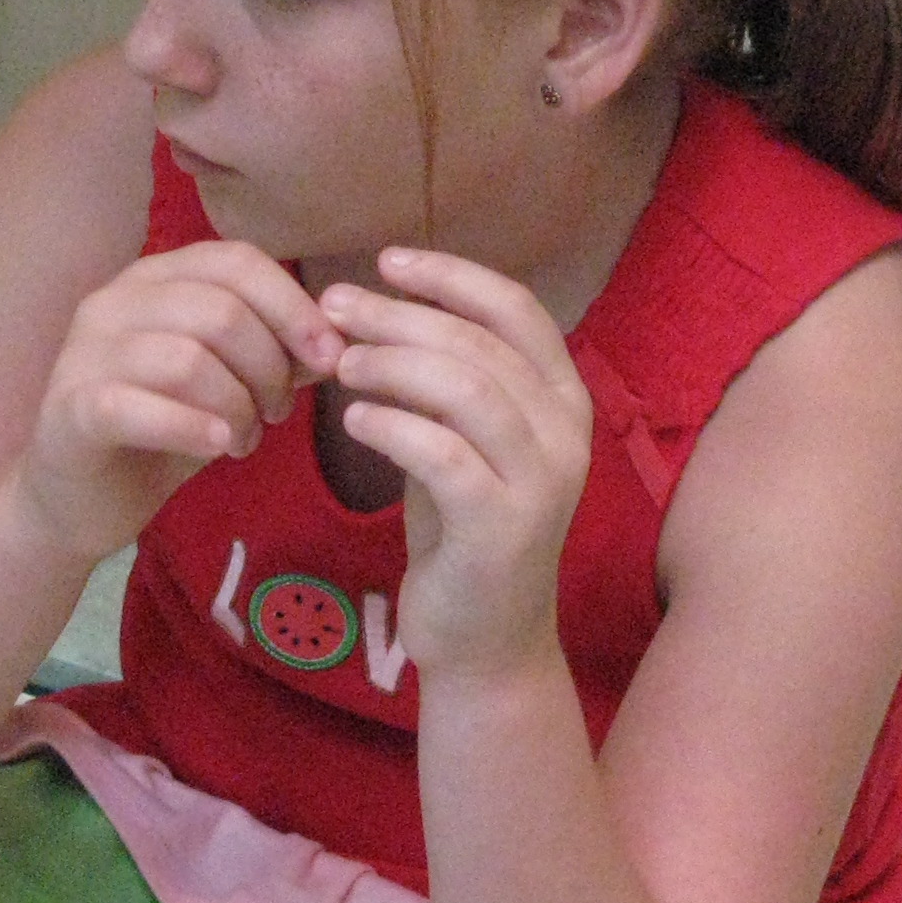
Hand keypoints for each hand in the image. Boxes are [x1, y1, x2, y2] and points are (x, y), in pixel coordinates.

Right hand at [5, 242, 342, 566]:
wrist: (80, 499)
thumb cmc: (162, 431)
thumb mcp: (229, 384)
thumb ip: (275, 354)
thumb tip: (339, 339)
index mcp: (156, 279)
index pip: (237, 262)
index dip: (293, 307)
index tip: (329, 357)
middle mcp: (114, 301)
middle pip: (220, 310)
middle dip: (269, 367)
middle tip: (278, 413)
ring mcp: (85, 352)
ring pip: (186, 358)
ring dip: (235, 406)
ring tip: (244, 440)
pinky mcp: (71, 407)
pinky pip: (136, 405)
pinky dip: (190, 427)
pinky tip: (217, 446)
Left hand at [319, 251, 593, 683]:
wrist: (485, 642)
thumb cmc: (464, 530)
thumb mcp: (462, 440)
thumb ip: (443, 380)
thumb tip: (378, 305)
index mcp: (563, 399)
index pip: (516, 308)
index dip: (451, 275)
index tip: (387, 260)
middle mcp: (566, 433)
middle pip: (480, 342)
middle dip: (401, 314)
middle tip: (335, 306)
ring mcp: (542, 481)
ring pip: (466, 388)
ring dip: (392, 363)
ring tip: (340, 363)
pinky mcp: (503, 527)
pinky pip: (443, 453)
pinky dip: (391, 425)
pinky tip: (352, 419)